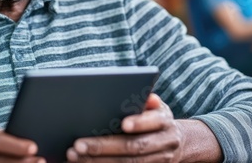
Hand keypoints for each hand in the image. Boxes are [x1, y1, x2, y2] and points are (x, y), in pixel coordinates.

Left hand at [66, 93, 183, 161]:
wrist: (176, 142)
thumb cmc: (154, 117)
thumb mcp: (155, 105)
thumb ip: (146, 99)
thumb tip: (146, 96)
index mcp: (164, 121)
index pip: (153, 122)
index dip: (140, 123)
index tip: (123, 123)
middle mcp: (165, 142)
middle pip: (134, 147)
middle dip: (104, 146)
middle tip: (78, 144)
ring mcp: (159, 160)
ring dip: (99, 161)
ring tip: (75, 156)